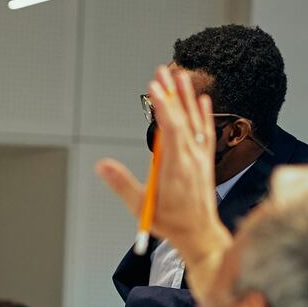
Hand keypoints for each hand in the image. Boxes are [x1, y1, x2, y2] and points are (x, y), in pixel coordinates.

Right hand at [94, 66, 224, 271]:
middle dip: (171, 93)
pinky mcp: (205, 161)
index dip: (163, 106)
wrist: (200, 234)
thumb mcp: (141, 206)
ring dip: (188, 98)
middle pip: (181, 119)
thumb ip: (121, 183)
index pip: (171, 129)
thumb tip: (102, 165)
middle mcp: (191, 158)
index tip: (155, 87)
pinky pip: (206, 132)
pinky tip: (203, 101)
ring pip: (195, 122)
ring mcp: (200, 158)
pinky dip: (204, 115)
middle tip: (161, 72)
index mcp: (176, 167)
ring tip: (181, 76)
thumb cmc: (172, 223)